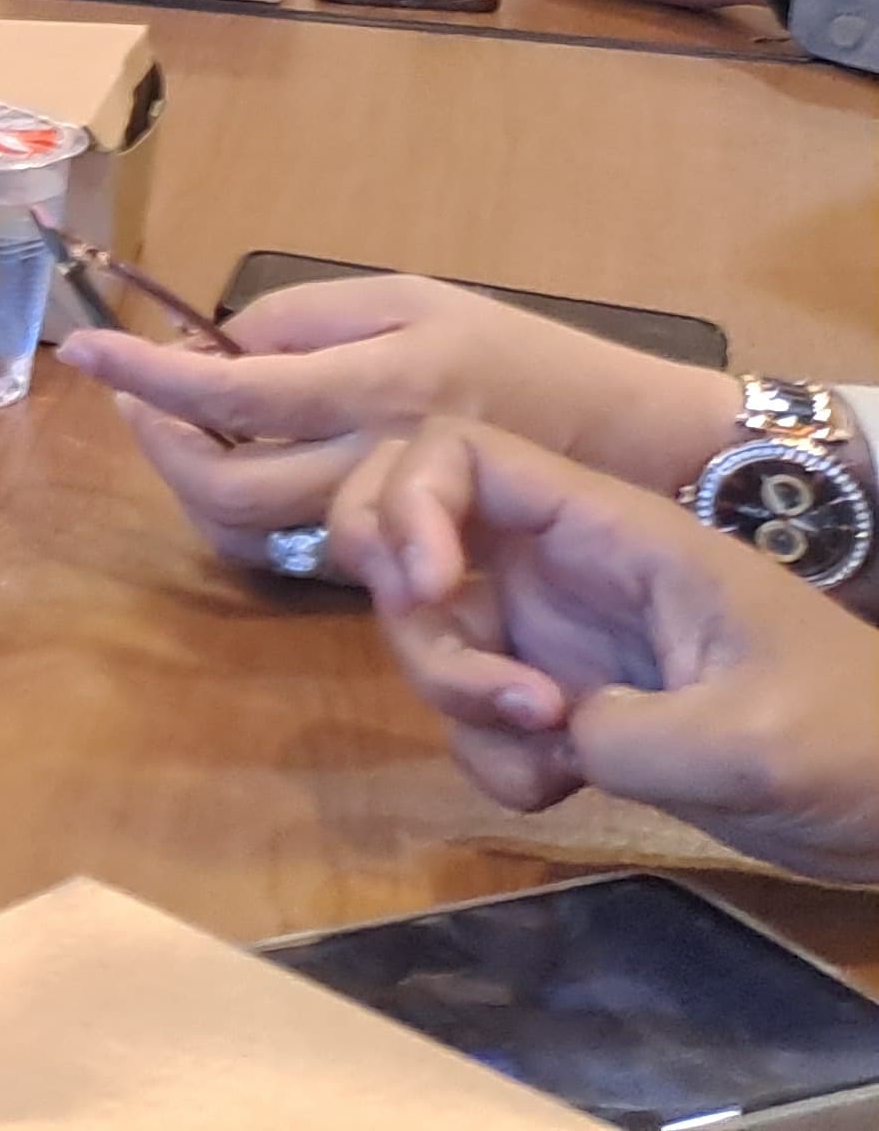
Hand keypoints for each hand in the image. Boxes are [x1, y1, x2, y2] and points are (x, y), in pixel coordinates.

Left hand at [59, 273, 739, 574]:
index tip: (83, 348)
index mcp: (375, 387)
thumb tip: (216, 346)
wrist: (632, 446)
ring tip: (181, 420)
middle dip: (158, 445)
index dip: (145, 376)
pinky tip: (242, 457)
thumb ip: (303, 317)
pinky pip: (290, 547)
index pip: (230, 393)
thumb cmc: (518, 353)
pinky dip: (246, 505)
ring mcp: (382, 523)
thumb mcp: (410, 299)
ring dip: (193, 477)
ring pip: (247, 532)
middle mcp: (372, 465)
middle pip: (221, 494)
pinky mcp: (391, 560)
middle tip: (135, 395)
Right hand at [332, 419, 878, 881]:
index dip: (410, 501)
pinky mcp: (568, 710)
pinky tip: (563, 790)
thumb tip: (547, 733)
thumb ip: (624, 732)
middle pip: (418, 550)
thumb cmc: (851, 739)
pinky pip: (478, 724)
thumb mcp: (750, 740)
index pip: (464, 455)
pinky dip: (494, 761)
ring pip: (437, 642)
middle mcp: (567, 572)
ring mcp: (561, 640)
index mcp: (613, 532)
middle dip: (419, 626)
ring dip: (461, 705)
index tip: (428, 590)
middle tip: (498, 702)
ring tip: (558, 758)